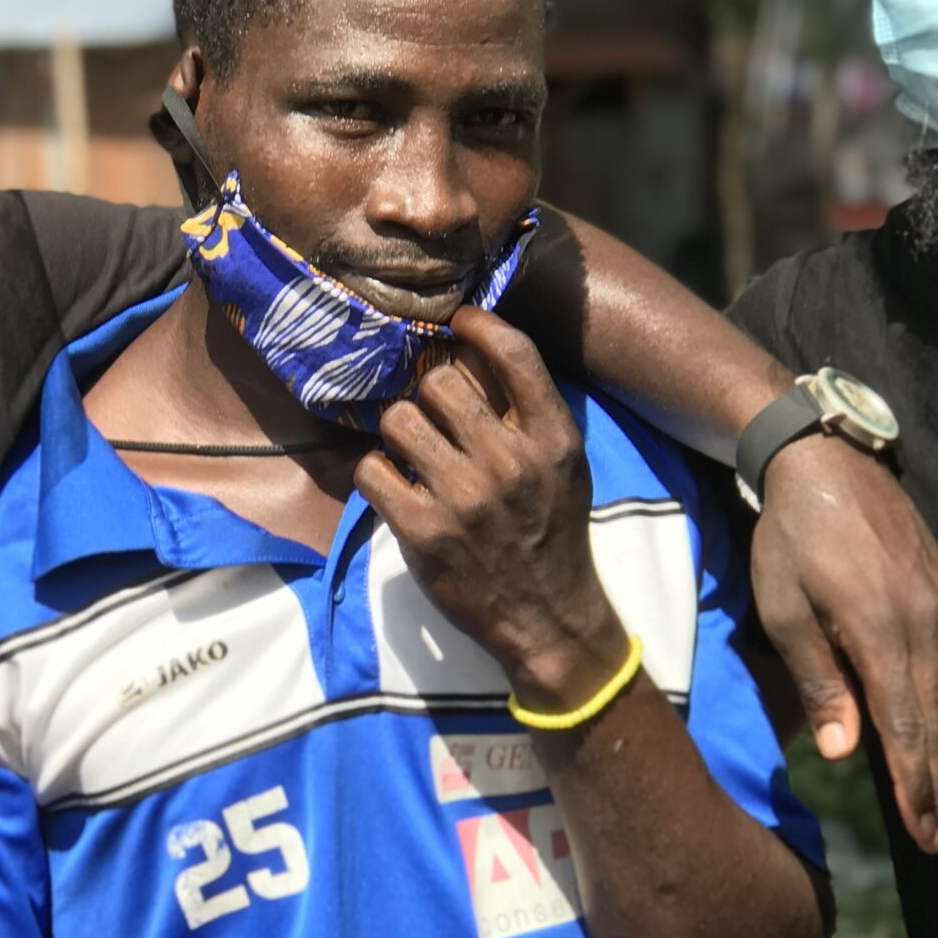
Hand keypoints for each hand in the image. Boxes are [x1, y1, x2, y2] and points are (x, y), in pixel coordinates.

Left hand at [355, 306, 626, 711]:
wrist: (546, 615)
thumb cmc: (550, 532)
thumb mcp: (563, 466)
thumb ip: (529, 414)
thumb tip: (475, 352)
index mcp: (552, 438)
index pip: (514, 354)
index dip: (479, 325)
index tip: (458, 323)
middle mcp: (510, 462)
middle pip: (440, 382)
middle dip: (427, 394)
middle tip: (431, 418)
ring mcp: (465, 497)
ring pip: (398, 420)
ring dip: (397, 431)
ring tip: (411, 453)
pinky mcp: (424, 531)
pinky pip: (373, 469)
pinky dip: (376, 472)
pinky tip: (394, 485)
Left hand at [749, 437, 937, 853]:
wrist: (827, 464)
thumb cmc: (791, 541)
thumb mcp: (786, 611)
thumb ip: (820, 681)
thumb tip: (844, 753)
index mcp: (880, 633)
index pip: (906, 728)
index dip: (915, 786)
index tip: (921, 832)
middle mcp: (926, 625)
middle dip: (937, 787)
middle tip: (937, 839)